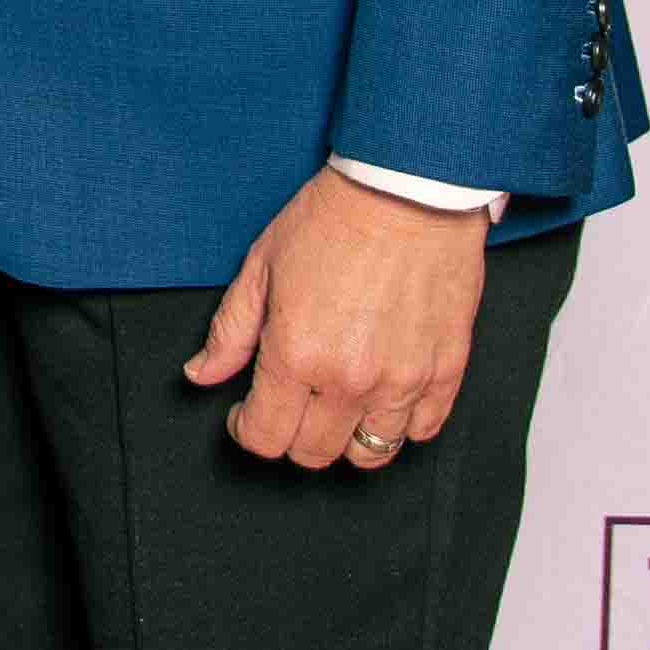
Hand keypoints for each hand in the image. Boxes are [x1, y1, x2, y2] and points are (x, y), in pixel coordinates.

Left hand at [185, 168, 490, 468]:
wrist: (406, 195)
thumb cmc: (331, 222)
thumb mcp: (260, 269)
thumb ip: (229, 333)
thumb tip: (202, 374)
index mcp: (296, 355)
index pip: (265, 436)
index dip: (246, 431)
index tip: (245, 415)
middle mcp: (350, 381)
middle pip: (314, 453)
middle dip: (290, 437)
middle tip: (287, 406)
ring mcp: (403, 382)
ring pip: (371, 454)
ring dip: (346, 438)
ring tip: (334, 406)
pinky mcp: (447, 374)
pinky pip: (421, 431)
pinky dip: (398, 425)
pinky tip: (380, 397)